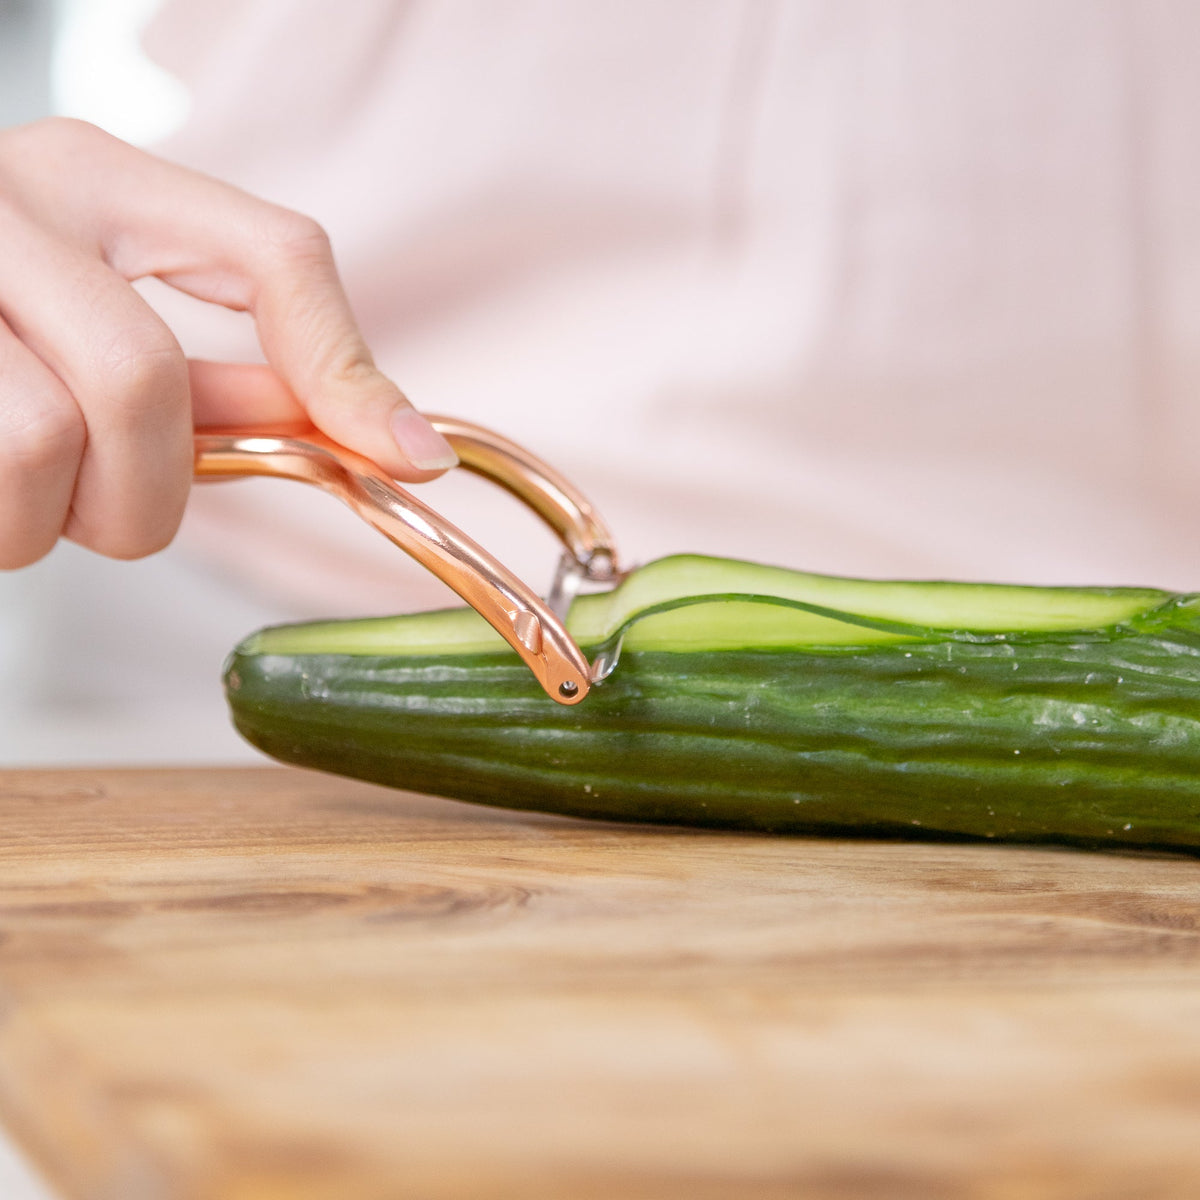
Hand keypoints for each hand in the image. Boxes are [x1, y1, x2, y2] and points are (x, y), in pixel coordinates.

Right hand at [0, 117, 456, 567]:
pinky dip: (0, 530)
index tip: (409, 460)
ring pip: (34, 447)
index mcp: (90, 175)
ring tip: (30, 494)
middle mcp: (1, 200)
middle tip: (122, 508)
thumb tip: (376, 435)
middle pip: (141, 383)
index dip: (346, 371)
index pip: (274, 256)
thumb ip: (230, 373)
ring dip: (52, 521)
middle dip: (153, 494)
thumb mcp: (113, 312)